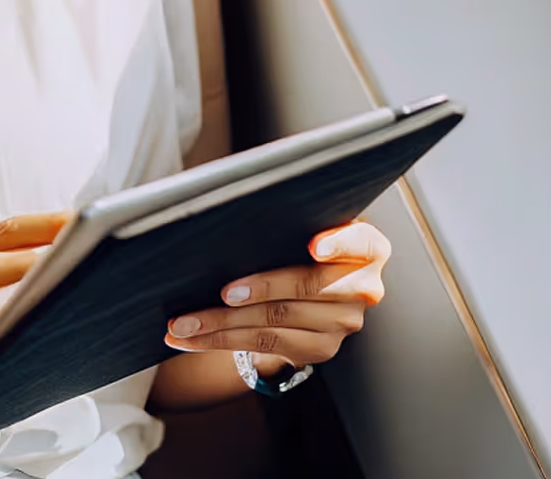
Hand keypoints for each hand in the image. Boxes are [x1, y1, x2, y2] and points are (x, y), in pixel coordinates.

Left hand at [163, 220, 390, 375]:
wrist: (305, 286)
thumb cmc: (296, 239)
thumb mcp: (303, 222)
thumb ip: (287, 216)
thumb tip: (231, 201)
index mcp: (366, 248)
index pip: (359, 241)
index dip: (338, 243)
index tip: (313, 246)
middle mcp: (362, 288)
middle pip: (306, 287)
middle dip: (259, 290)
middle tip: (221, 292)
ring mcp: (342, 323)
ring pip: (276, 323)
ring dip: (222, 324)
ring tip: (184, 324)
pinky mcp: (319, 349)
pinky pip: (264, 345)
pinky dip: (221, 341)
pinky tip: (190, 338)